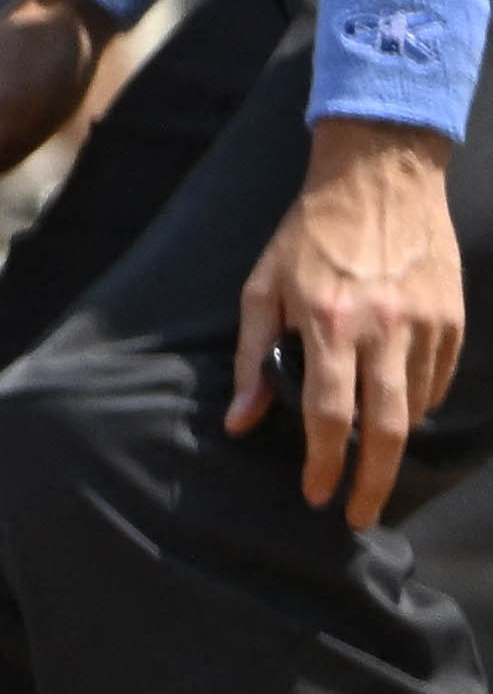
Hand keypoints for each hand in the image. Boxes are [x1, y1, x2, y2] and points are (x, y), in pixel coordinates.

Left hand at [235, 118, 468, 527]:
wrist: (378, 178)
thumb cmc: (307, 234)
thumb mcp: (261, 288)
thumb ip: (252, 357)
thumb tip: (241, 421)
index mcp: (328, 323)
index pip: (330, 415)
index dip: (325, 464)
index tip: (317, 496)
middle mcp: (382, 329)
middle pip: (386, 428)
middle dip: (373, 482)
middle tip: (359, 516)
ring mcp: (424, 324)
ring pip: (416, 408)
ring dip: (393, 442)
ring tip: (371, 461)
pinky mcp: (452, 318)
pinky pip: (437, 381)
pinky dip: (417, 404)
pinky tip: (395, 410)